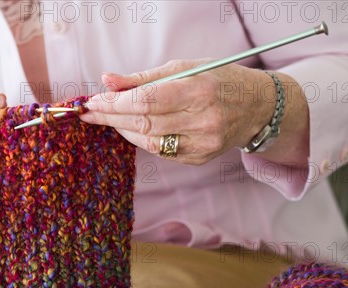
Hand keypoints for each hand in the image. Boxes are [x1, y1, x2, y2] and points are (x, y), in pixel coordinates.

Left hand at [80, 60, 283, 165]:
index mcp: (200, 91)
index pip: (146, 101)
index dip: (115, 103)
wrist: (257, 107)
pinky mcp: (200, 159)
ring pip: (149, 142)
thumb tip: (107, 81)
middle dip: (112, 117)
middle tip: (90, 112)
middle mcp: (203, 121)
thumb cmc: (219, 80)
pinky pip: (161, 152)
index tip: (93, 101)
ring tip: (109, 118)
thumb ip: (144, 78)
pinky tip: (133, 129)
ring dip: (123, 130)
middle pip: (144, 123)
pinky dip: (142, 140)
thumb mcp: (185, 67)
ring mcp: (203, 144)